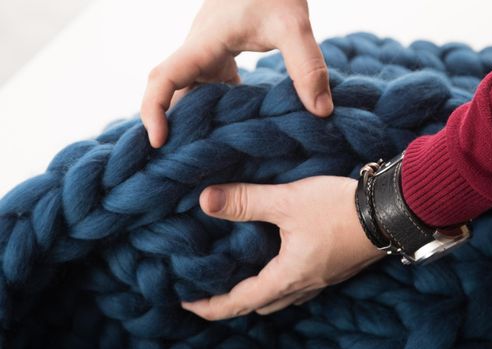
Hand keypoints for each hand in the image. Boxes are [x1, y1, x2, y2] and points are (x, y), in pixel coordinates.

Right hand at [141, 0, 332, 147]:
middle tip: (175, 161)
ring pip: (186, 89)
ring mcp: (206, 50)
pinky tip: (227, 126)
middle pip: (168, 90)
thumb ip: (307, 66)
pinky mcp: (219, 52)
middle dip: (166, 123)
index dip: (153, 110)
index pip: (164, 77)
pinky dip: (210, 107)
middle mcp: (198, 49)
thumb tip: (320, 112)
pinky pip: (205, 84)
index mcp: (204, 43)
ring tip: (200, 153)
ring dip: (188, 117)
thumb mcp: (292, 24)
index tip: (159, 142)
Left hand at [181, 176, 385, 319]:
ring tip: (240, 275)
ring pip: (281, 297)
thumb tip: (205, 201)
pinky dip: (279, 281)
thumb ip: (247, 201)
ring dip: (258, 292)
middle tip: (212, 289)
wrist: (390, 211)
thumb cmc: (339, 209)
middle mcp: (303, 285)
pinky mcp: (333, 269)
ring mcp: (321, 280)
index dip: (212, 306)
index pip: (240, 301)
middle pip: (260, 304)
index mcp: (288, 276)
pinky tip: (278, 260)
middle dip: (233, 302)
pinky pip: (298, 285)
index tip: (188, 303)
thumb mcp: (288, 202)